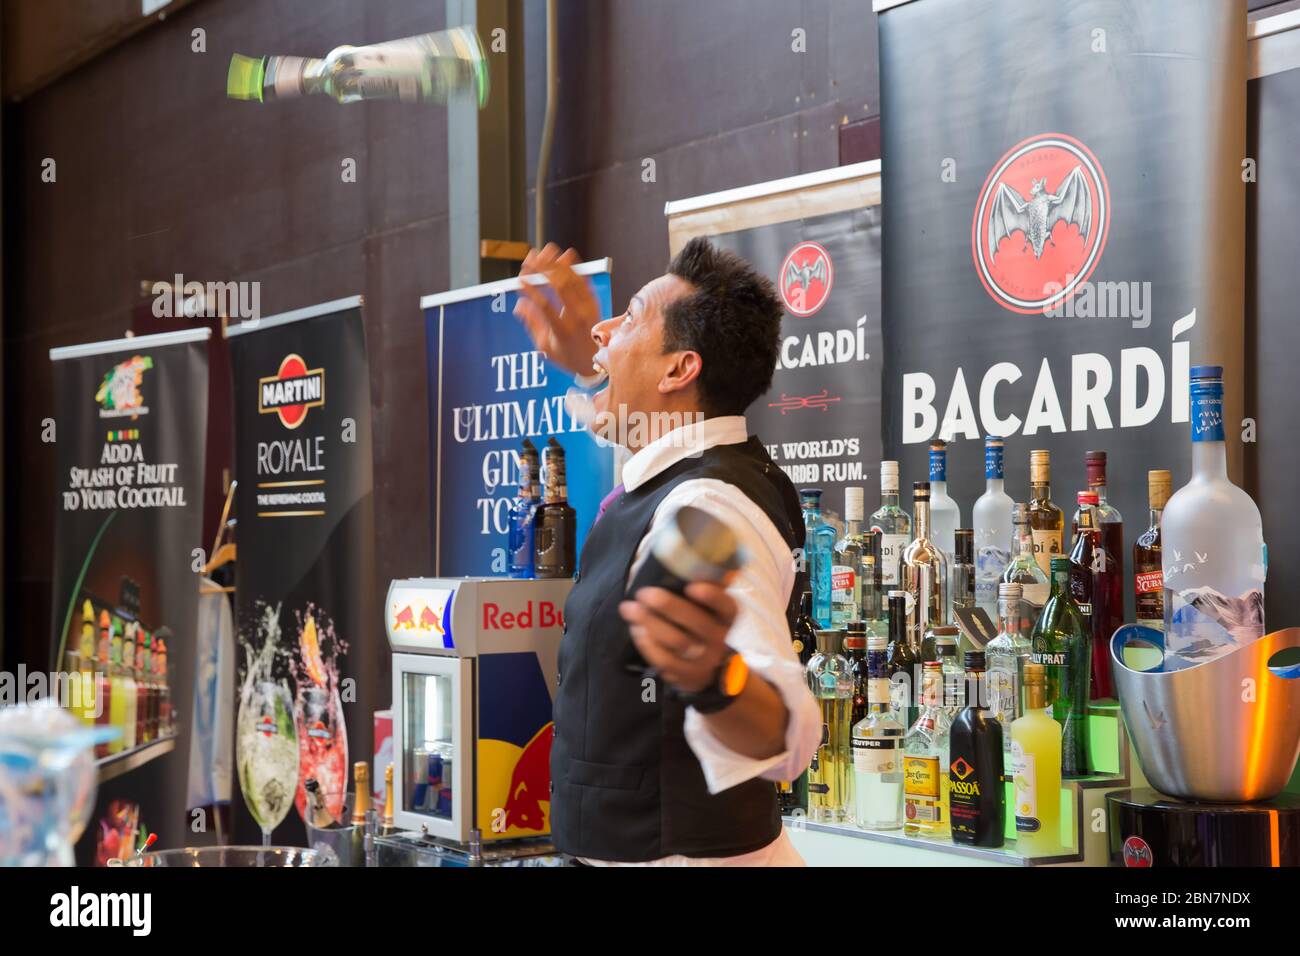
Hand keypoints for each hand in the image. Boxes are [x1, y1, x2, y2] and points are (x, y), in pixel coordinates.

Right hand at [512, 244, 600, 375]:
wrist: (597, 361)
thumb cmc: (568, 356)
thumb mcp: (545, 347)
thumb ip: (532, 324)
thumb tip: (519, 305)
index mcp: (562, 330)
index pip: (544, 305)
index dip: (531, 290)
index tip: (520, 279)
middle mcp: (577, 317)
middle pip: (559, 286)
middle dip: (543, 269)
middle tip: (530, 257)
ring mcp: (588, 309)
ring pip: (573, 280)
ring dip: (558, 263)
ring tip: (545, 250)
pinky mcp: (594, 302)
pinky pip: (585, 281)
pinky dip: (575, 267)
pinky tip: (565, 256)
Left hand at [618, 582, 737, 692]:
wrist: (708, 668)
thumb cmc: (702, 623)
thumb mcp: (710, 605)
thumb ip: (706, 582)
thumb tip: (697, 548)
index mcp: (727, 616)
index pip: (727, 605)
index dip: (712, 597)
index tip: (691, 586)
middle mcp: (720, 638)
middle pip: (697, 623)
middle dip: (667, 606)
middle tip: (643, 593)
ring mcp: (704, 660)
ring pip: (677, 642)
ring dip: (650, 623)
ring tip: (630, 609)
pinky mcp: (686, 676)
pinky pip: (664, 661)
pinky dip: (647, 644)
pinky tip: (636, 629)